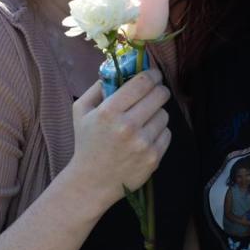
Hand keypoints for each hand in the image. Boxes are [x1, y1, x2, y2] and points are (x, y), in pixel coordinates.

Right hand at [69, 69, 171, 207]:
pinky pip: (167, 133)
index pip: (142, 82)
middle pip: (160, 95)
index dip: (152, 74)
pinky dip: (159, 132)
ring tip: (145, 120)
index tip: (153, 75)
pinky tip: (146, 136)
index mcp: (109, 111)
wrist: (91, 182)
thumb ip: (98, 86)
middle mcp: (127, 126)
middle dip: (159, 91)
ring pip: (165, 114)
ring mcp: (142, 143)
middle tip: (155, 92)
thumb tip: (119, 68)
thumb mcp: (81, 111)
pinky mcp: (153, 158)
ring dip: (157, 113)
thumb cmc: (87, 142)